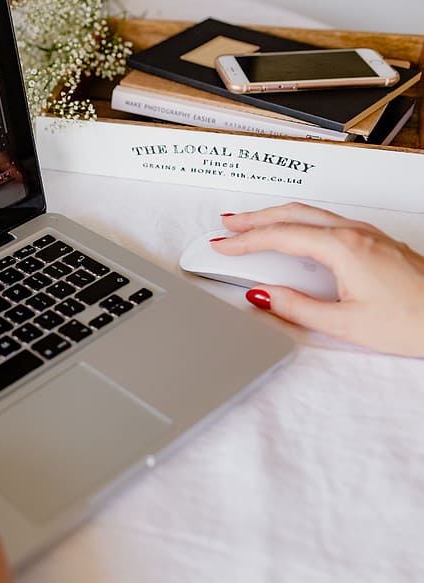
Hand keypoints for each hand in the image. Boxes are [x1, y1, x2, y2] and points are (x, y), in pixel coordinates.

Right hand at [214, 202, 423, 356]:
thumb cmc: (413, 322)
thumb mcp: (344, 324)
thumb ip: (296, 308)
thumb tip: (263, 295)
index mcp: (344, 248)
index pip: (280, 236)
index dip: (245, 241)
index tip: (222, 246)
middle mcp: (356, 233)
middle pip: (293, 214)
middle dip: (255, 217)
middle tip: (227, 224)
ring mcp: (368, 235)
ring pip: (312, 214)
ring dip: (277, 217)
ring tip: (252, 225)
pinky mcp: (376, 243)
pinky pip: (328, 222)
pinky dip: (300, 223)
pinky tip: (294, 235)